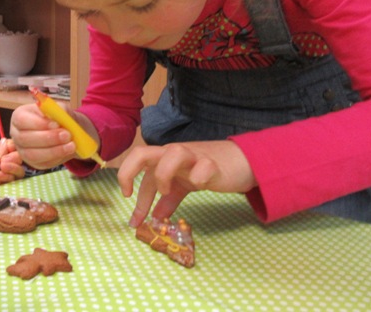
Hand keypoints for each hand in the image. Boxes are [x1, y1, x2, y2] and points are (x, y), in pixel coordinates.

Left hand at [0, 139, 24, 200]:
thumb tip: (6, 139)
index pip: (9, 145)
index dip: (13, 147)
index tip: (10, 151)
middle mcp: (1, 163)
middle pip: (17, 157)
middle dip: (12, 159)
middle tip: (2, 164)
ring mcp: (5, 175)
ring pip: (18, 169)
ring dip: (10, 170)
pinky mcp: (7, 186)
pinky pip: (15, 180)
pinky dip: (6, 178)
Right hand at [10, 103, 90, 168]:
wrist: (65, 130)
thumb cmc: (59, 117)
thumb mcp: (60, 109)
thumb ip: (59, 112)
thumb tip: (57, 122)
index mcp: (19, 116)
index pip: (21, 120)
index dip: (38, 123)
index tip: (56, 124)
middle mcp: (17, 134)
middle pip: (24, 139)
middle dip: (48, 138)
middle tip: (67, 135)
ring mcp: (23, 150)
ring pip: (33, 155)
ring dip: (54, 151)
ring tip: (71, 145)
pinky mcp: (33, 162)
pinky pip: (42, 163)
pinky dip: (57, 158)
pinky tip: (67, 151)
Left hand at [117, 140, 256, 226]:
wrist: (242, 160)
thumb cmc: (207, 169)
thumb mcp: (183, 185)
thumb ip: (168, 199)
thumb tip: (154, 217)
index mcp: (164, 157)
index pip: (139, 170)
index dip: (132, 194)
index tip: (132, 219)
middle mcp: (174, 153)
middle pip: (142, 152)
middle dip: (128, 172)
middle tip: (129, 196)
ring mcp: (194, 156)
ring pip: (172, 153)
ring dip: (163, 174)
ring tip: (166, 191)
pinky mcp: (214, 164)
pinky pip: (204, 167)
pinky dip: (198, 177)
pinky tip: (200, 186)